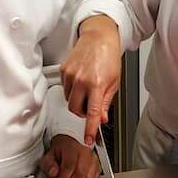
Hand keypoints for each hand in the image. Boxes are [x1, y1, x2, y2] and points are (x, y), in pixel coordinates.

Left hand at [39, 134, 100, 177]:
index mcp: (72, 147)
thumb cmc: (61, 148)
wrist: (71, 141)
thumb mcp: (49, 154)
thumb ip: (48, 164)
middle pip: (80, 173)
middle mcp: (85, 151)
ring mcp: (93, 158)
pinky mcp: (98, 164)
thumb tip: (53, 173)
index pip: (69, 166)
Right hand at [60, 15, 120, 146]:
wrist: (98, 37)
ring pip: (69, 100)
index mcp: (97, 84)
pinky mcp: (63, 71)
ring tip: (88, 89)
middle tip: (91, 106)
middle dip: (83, 112)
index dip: (90, 129)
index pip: (92, 113)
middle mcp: (82, 80)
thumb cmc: (109, 57)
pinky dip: (73, 90)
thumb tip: (101, 118)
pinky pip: (65, 89)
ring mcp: (71, 75)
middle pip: (76, 109)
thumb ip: (106, 102)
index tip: (88, 140)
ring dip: (78, 101)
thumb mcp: (114, 82)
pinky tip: (81, 81)